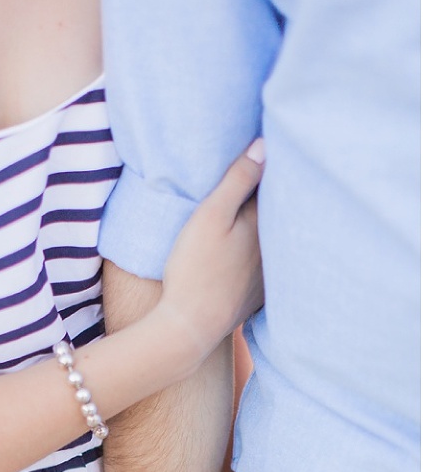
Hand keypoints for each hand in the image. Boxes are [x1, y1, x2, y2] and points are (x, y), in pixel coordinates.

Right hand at [158, 142, 264, 367]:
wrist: (190, 327)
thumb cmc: (195, 268)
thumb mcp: (210, 216)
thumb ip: (237, 179)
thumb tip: (265, 145)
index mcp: (265, 225)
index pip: (279, 186)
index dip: (276, 167)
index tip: (276, 144)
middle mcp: (275, 250)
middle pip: (281, 215)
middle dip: (279, 194)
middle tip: (273, 170)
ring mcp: (269, 276)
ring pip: (275, 242)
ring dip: (274, 227)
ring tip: (264, 210)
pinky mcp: (257, 295)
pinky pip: (269, 268)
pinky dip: (268, 257)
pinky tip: (258, 252)